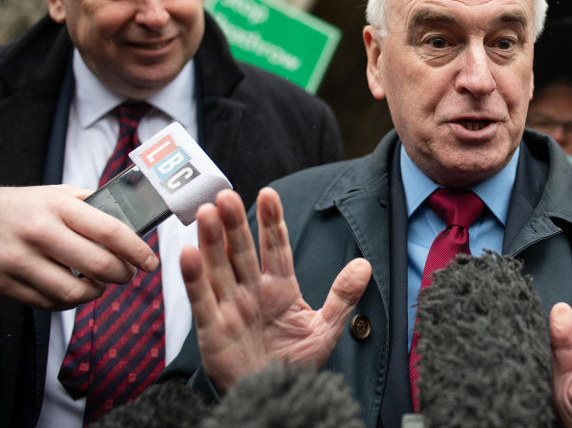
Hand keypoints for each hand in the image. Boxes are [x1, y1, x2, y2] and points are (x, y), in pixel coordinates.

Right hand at [0, 184, 158, 308]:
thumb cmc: (24, 207)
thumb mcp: (57, 194)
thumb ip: (93, 205)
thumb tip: (134, 217)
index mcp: (58, 207)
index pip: (111, 231)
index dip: (137, 250)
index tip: (150, 262)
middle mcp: (39, 233)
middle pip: (98, 266)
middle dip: (123, 275)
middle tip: (128, 273)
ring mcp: (20, 260)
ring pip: (75, 292)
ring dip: (96, 292)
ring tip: (99, 283)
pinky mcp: (6, 283)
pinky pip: (50, 303)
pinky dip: (69, 300)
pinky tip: (73, 288)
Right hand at [180, 187, 370, 391]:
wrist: (274, 395)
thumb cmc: (295, 362)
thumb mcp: (325, 329)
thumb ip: (343, 296)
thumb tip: (365, 265)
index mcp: (280, 287)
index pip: (276, 247)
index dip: (272, 221)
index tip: (269, 194)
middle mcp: (252, 291)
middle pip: (242, 251)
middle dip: (235, 223)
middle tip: (227, 195)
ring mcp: (230, 307)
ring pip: (219, 267)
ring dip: (211, 240)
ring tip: (206, 212)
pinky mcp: (213, 329)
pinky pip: (202, 300)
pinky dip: (194, 277)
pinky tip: (188, 252)